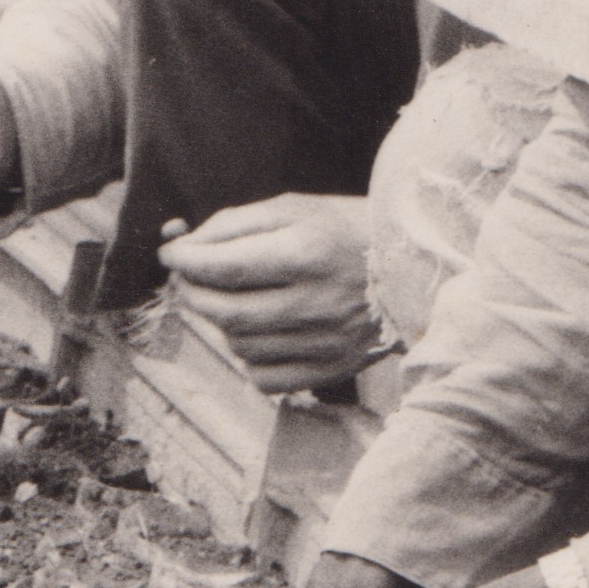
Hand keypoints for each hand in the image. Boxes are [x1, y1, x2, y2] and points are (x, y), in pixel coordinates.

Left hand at [157, 193, 378, 390]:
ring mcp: (326, 343)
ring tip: (234, 299)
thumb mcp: (294, 209)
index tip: (172, 254)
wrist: (416, 270)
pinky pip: (265, 378)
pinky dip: (250, 357)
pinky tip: (262, 331)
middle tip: (189, 277)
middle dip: (193, 293)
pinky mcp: (332, 370)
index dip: (185, 261)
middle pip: (225, 312)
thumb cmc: (348, 230)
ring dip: (222, 323)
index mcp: (308, 253)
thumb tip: (181, 247)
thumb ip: (234, 225)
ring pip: (240, 347)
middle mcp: (317, 303)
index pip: (224, 267)